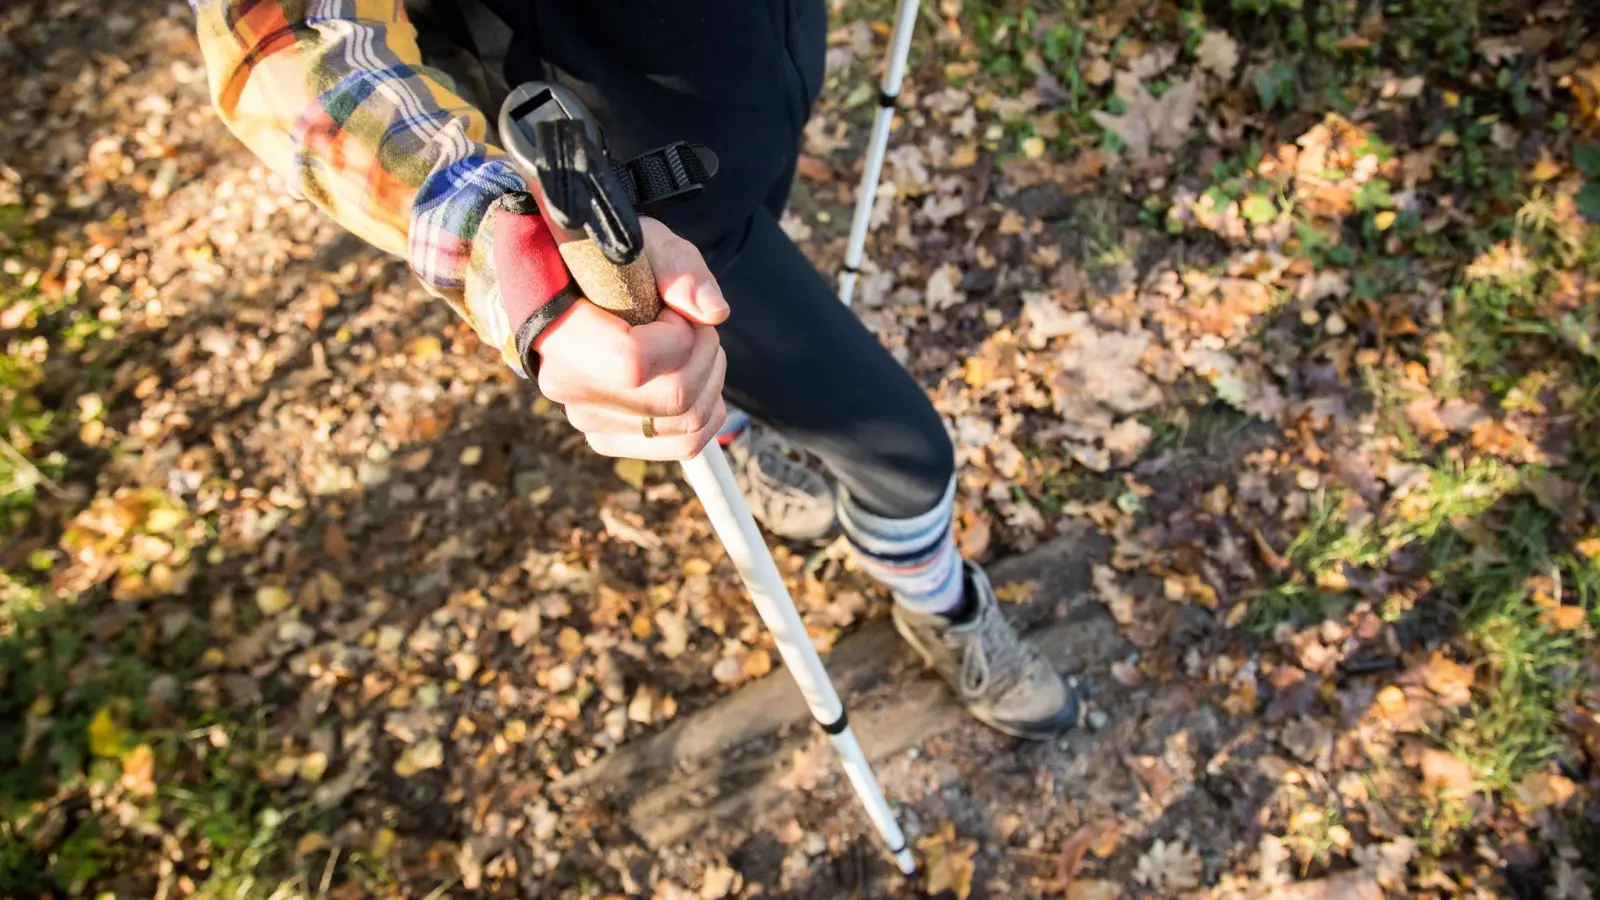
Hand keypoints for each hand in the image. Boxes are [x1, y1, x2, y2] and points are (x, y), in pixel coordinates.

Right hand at [535, 218, 729, 460]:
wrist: (576, 289)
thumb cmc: (610, 262)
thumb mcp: (644, 241)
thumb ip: (680, 268)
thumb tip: (713, 313)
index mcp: (559, 333)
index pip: (634, 362)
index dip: (676, 336)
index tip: (670, 308)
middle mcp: (567, 386)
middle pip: (672, 399)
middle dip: (704, 353)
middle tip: (693, 322)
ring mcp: (588, 419)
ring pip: (685, 425)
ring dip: (710, 378)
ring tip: (693, 343)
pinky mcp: (609, 437)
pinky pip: (682, 445)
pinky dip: (707, 411)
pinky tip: (697, 377)